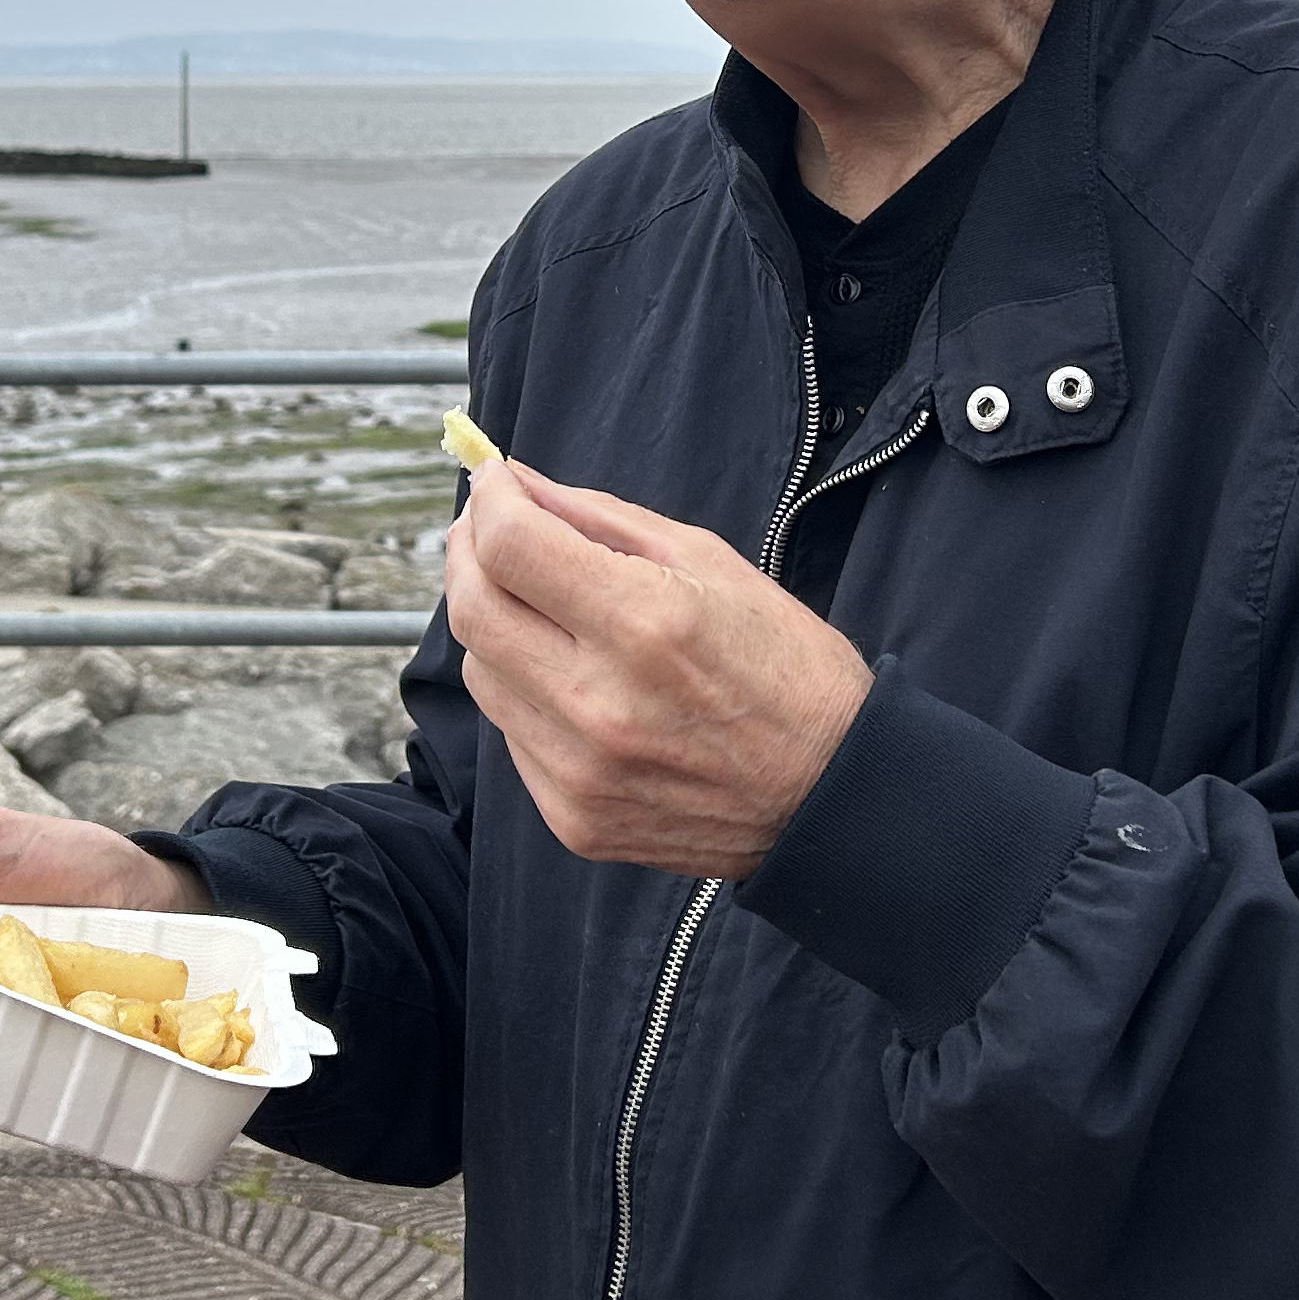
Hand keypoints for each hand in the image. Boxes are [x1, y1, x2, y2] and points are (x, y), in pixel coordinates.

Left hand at [446, 459, 869, 878]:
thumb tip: (516, 483)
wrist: (832, 795)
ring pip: (480, 672)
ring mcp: (581, 770)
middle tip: (486, 528)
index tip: (494, 480)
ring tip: (541, 607)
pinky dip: (525, 692)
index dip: (489, 499)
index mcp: (646, 623)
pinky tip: (573, 681)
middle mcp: (601, 702)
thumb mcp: (710, 561)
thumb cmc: (784, 666)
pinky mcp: (574, 819)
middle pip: (471, 609)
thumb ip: (599, 518)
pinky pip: (511, 735)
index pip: (510, 546)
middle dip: (466, 550)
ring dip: (494, 624)